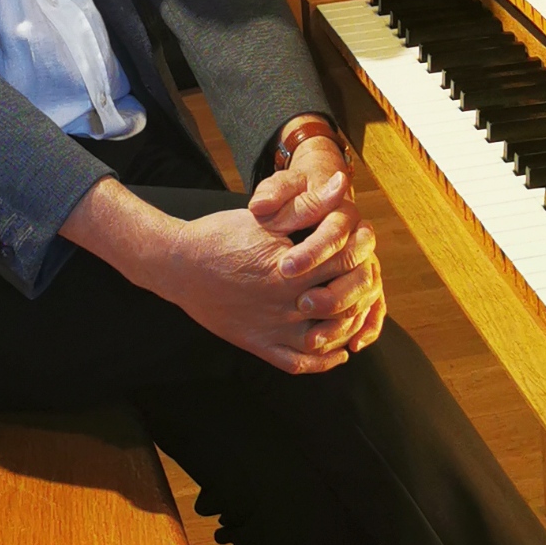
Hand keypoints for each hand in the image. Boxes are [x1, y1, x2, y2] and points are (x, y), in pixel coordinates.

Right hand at [63, 171, 381, 373]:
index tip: (365, 245)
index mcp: (287, 268)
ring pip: (325, 338)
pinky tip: (338, 352)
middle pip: (341, 301)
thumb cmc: (221, 235)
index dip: (361, 251)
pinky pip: (298, 362)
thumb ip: (309, 204)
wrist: (178, 265)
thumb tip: (342, 181)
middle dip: (361, 289)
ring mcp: (270, 328)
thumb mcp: (267, 216)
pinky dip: (323, 362)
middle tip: (367, 278)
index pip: (342, 263)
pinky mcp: (258, 344)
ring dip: (348, 327)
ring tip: (358, 312)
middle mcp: (282, 303)